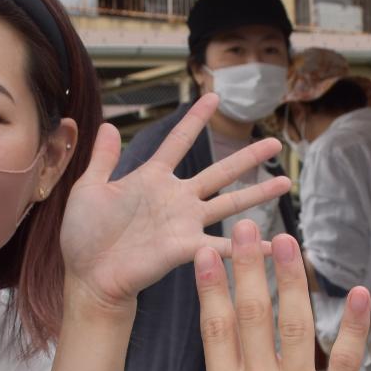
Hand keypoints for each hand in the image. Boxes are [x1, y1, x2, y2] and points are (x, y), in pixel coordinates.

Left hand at [58, 93, 292, 309]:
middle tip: (274, 141)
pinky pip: (224, 246)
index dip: (195, 119)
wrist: (89, 275)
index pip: (178, 142)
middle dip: (247, 157)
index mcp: (152, 179)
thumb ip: (103, 159)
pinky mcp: (187, 247)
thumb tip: (108, 125)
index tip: (213, 96)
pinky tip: (275, 246)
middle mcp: (176, 198)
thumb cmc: (84, 235)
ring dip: (259, 193)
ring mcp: (185, 223)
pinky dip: (249, 247)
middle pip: (219, 171)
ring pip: (231, 202)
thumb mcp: (89, 188)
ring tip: (286, 182)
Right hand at [136, 219, 370, 370]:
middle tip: (248, 228)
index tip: (208, 252)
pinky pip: (349, 361)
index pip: (213, 331)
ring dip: (293, 281)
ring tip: (289, 243)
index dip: (210, 287)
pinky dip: (355, 326)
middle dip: (248, 267)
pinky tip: (357, 292)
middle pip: (251, 316)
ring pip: (296, 327)